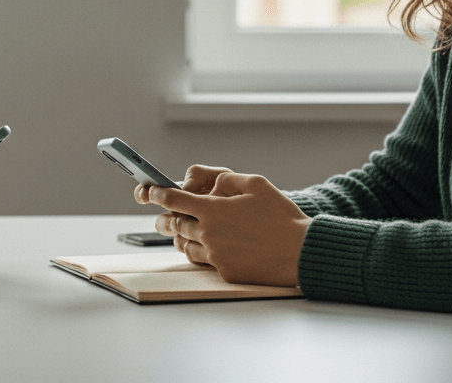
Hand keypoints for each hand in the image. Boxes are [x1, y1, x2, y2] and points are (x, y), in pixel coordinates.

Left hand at [134, 167, 310, 287]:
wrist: (301, 252)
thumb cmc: (281, 216)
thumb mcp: (256, 184)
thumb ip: (227, 179)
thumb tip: (211, 184)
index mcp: (213, 210)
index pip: (173, 200)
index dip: (158, 194)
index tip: (150, 192)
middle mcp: (209, 233)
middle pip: (175, 224)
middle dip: (169, 217)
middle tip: (168, 214)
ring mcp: (215, 255)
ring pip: (185, 245)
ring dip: (182, 236)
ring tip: (187, 230)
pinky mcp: (224, 271)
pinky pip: (202, 261)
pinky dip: (200, 252)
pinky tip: (208, 246)